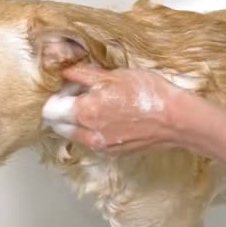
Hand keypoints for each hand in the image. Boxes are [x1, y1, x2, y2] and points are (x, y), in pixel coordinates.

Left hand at [42, 65, 183, 153]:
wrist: (175, 119)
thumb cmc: (147, 93)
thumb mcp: (113, 75)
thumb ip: (83, 76)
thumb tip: (64, 73)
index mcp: (85, 112)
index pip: (50, 110)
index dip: (55, 96)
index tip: (66, 88)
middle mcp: (88, 134)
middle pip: (57, 126)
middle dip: (61, 112)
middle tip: (79, 97)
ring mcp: (101, 146)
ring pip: (75, 136)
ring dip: (77, 123)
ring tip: (97, 108)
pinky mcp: (113, 153)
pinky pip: (93, 143)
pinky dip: (93, 132)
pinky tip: (111, 119)